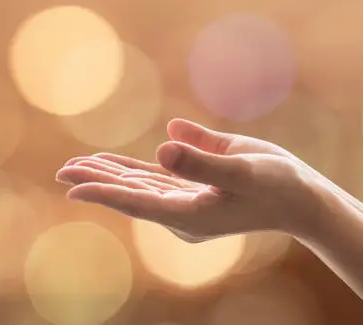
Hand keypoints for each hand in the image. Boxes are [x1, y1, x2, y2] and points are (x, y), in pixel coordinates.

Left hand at [56, 119, 327, 240]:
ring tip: (81, 165)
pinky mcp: (197, 185)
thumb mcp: (242, 170)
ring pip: (142, 184)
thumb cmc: (277, 186)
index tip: (70, 185)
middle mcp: (182, 211)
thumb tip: (161, 147)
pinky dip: (135, 169)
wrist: (300, 197)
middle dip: (97, 180)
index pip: (136, 201)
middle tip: (62, 170)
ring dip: (112, 174)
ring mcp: (189, 199)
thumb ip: (203, 160)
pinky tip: (118, 163)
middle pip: (131, 193)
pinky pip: (159, 176)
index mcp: (190, 214)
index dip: (103, 191)